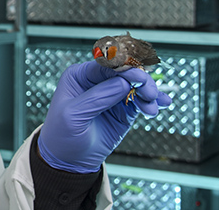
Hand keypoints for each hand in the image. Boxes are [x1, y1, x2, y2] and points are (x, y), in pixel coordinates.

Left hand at [37, 60, 171, 173]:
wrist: (69, 159)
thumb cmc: (63, 134)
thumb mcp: (74, 116)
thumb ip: (97, 98)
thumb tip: (124, 83)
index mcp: (79, 75)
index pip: (105, 65)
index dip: (124, 69)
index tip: (139, 78)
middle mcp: (96, 81)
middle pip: (124, 72)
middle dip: (140, 81)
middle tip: (150, 94)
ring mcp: (111, 94)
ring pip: (136, 85)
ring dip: (148, 93)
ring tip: (151, 109)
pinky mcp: (123, 109)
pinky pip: (140, 100)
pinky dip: (152, 101)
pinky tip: (162, 104)